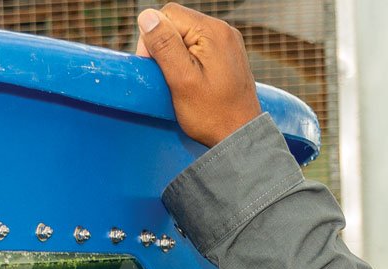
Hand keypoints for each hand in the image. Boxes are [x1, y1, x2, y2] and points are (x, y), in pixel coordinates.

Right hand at [135, 4, 263, 147]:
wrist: (240, 136)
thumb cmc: (213, 114)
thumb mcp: (182, 80)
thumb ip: (164, 45)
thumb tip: (146, 16)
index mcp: (213, 32)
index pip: (169, 13)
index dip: (153, 36)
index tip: (154, 65)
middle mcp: (224, 31)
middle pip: (178, 22)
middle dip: (165, 45)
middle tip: (166, 75)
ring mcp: (228, 42)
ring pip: (187, 34)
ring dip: (175, 54)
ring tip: (180, 80)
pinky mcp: (228, 54)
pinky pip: (199, 46)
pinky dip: (188, 59)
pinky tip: (190, 79)